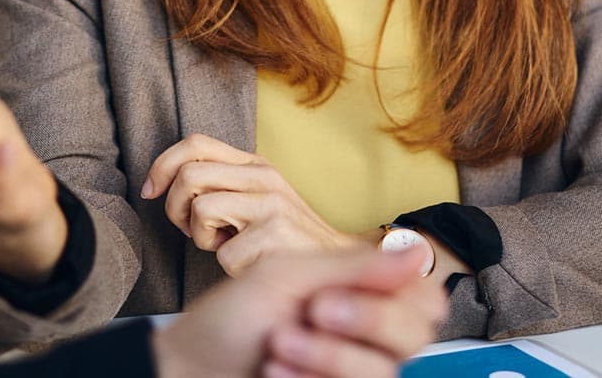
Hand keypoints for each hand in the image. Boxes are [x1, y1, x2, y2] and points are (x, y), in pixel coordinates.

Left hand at [143, 133, 356, 275]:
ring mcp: (272, 204)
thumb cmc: (283, 236)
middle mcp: (263, 176)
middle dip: (175, 208)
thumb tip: (165, 183)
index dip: (162, 165)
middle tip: (189, 230)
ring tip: (224, 246)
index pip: (195, 143)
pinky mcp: (276, 236)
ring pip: (201, 210)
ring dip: (200, 239)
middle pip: (189, 175)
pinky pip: (223, 253)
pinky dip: (228, 266)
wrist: (336, 266)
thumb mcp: (254, 197)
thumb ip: (219, 182)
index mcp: (254, 162)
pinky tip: (249, 264)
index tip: (150, 191)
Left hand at [153, 245, 446, 377]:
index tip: (348, 287)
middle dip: (364, 320)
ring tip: (279, 343)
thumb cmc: (233, 315)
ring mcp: (349, 371)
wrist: (191, 364)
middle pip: (414, 336)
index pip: (424, 299)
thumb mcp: (289, 275)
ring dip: (328, 355)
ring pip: (383, 372)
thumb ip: (354, 266)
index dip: (402, 294)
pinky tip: (274, 370)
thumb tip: (417, 250)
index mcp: (361, 295)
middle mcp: (365, 337)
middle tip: (315, 309)